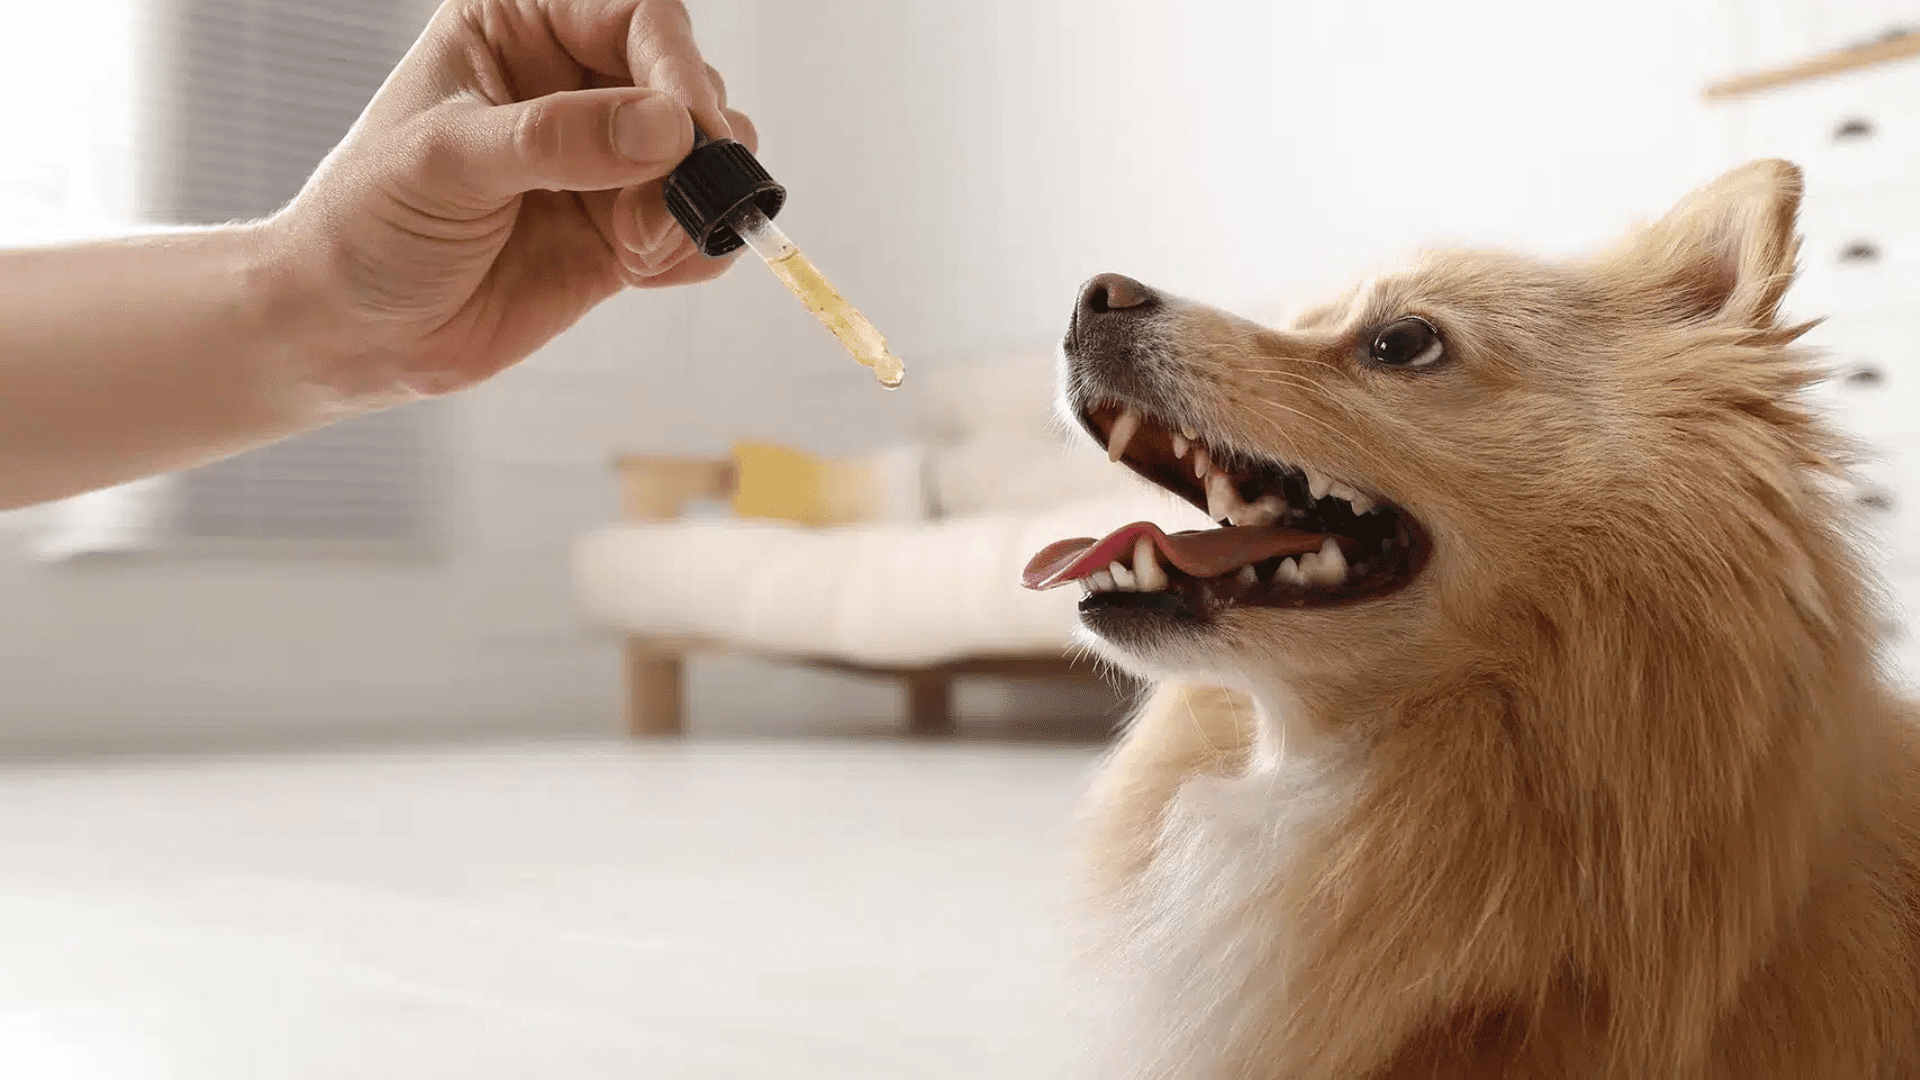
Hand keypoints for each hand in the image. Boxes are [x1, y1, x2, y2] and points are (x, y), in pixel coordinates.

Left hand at [269, 0, 757, 401]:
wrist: (353, 332)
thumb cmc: (367, 225)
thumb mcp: (447, 164)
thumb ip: (555, 139)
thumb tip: (668, 129)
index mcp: (520, 27)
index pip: (636, 14)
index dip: (673, 65)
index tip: (686, 131)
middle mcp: (573, 85)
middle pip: (685, 83)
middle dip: (693, 144)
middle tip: (661, 203)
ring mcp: (605, 162)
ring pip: (706, 157)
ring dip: (694, 203)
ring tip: (636, 243)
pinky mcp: (623, 233)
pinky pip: (696, 230)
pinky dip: (695, 251)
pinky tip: (644, 269)